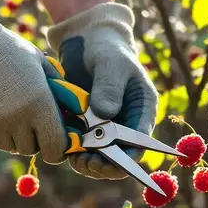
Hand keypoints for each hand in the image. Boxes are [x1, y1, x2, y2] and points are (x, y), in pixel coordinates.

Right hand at [0, 0, 67, 162]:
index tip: (57, 139)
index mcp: (38, 105)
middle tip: (34, 122)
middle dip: (37, 139)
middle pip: (33, 149)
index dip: (59, 147)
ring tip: (14, 112)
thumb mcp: (41, 63)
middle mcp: (17, 121)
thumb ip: (59, 89)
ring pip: (12, 147)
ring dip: (17, 137)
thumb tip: (74, 111)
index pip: (55, 147)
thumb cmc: (8, 49)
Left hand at [46, 3, 158, 179]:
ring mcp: (106, 128)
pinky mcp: (87, 127)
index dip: (126, 158)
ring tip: (75, 159)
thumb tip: (105, 115)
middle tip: (86, 163)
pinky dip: (74, 152)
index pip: (140, 143)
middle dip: (104, 165)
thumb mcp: (110, 64)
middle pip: (121, 157)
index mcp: (142, 110)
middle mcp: (127, 123)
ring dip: (88, 163)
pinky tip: (65, 148)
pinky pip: (83, 148)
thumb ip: (109, 87)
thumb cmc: (105, 49)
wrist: (86, 42)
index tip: (106, 161)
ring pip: (101, 157)